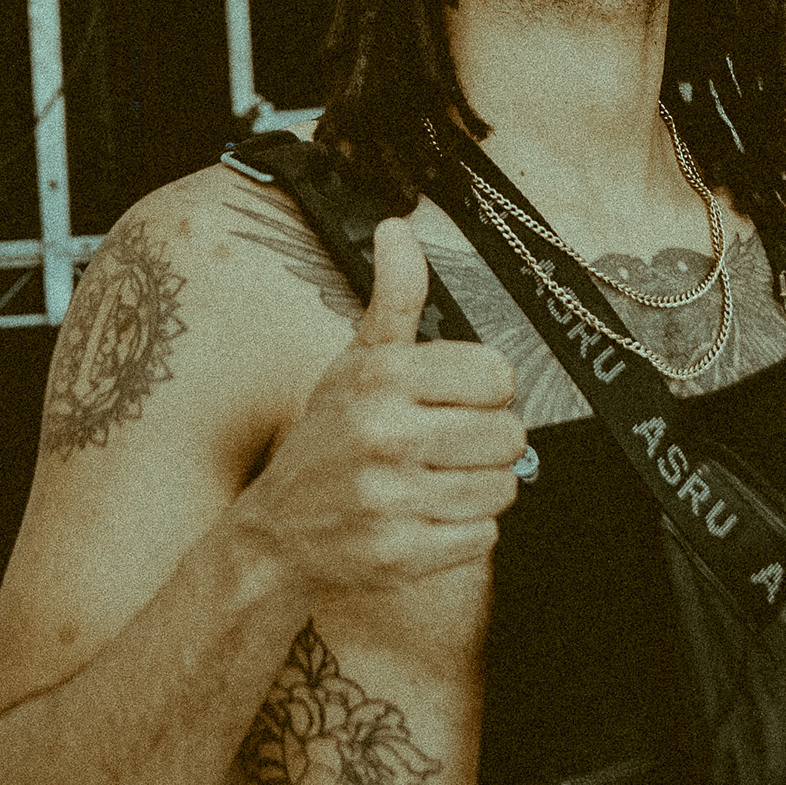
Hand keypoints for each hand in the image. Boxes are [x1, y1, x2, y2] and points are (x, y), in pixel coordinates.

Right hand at [241, 219, 526, 594]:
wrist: (276, 534)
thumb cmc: (327, 441)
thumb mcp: (356, 363)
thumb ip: (395, 299)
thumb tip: (399, 230)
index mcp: (382, 378)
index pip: (497, 375)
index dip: (484, 392)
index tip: (456, 401)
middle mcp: (386, 435)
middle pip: (509, 435)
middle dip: (487, 444)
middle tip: (447, 448)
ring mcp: (392, 499)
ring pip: (502, 488)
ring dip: (479, 489)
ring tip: (436, 482)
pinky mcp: (402, 554)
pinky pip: (484, 537)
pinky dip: (465, 532)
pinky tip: (427, 518)